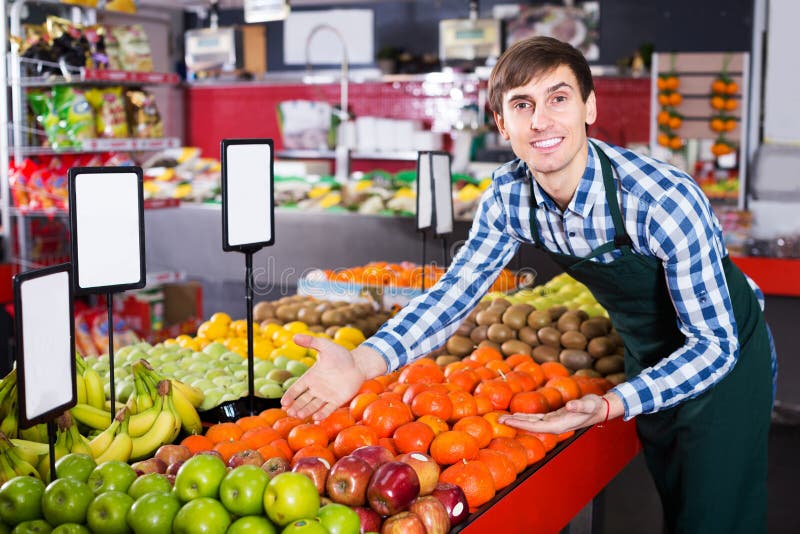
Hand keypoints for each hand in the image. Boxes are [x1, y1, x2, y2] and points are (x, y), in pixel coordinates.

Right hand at [281, 334, 385, 421]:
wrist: (359, 364)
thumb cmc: (341, 355)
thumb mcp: (325, 346)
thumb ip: (311, 342)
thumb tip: (295, 336)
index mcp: (311, 377)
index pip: (297, 388)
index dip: (290, 395)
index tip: (283, 403)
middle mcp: (317, 388)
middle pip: (303, 400)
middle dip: (296, 406)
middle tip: (290, 412)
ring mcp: (327, 395)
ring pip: (313, 406)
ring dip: (306, 411)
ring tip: (299, 415)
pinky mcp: (338, 400)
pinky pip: (328, 409)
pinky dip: (322, 414)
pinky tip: (316, 418)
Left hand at [498, 394, 615, 434]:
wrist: (600, 409)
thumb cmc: (594, 406)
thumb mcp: (589, 404)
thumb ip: (580, 405)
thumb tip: (570, 405)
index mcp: (559, 425)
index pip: (536, 426)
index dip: (521, 424)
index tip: (508, 421)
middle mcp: (554, 426)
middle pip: (530, 426)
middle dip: (515, 423)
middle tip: (498, 419)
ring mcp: (553, 422)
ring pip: (532, 422)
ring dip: (518, 420)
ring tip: (503, 417)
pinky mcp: (553, 417)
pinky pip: (536, 418)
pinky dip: (525, 417)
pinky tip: (517, 415)